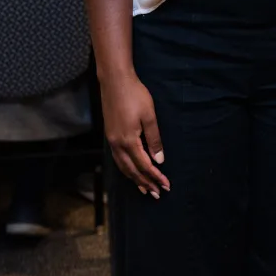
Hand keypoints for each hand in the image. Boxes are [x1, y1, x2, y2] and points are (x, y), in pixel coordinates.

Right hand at [101, 71, 170, 198]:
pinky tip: (130, 170)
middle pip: (132, 171)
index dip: (155, 177)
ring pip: (123, 167)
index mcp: (129, 141)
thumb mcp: (149, 116)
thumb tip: (159, 160)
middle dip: (145, 183)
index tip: (165, 186)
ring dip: (134, 179)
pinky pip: (118, 160)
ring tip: (144, 188)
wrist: (115, 81)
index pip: (144, 166)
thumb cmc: (135, 95)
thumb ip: (154, 139)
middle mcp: (118, 145)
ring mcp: (112, 141)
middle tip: (157, 194)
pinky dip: (126, 169)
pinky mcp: (110, 135)